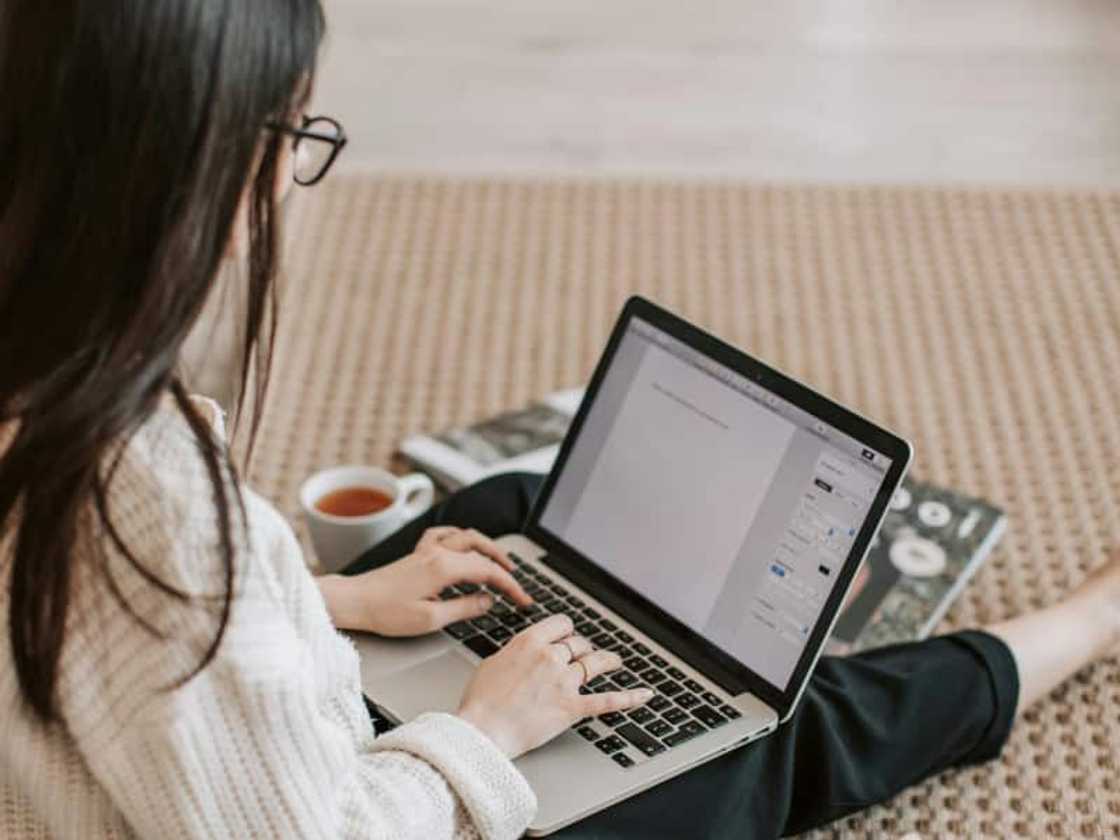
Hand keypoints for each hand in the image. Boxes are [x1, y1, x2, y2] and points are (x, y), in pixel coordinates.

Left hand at [317, 526, 532, 635]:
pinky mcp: (417, 554)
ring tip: (500, 561)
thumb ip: (464, 608)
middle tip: (517, 581)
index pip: (489, 571)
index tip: (523, 599)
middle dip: (504, 563)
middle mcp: (437, 553)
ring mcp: (427, 551)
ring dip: (487, 546)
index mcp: (444, 567)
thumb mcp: (431, 619)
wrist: (354, 601)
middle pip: (482, 549)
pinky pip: (444, 534)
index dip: (511, 585)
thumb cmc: (386, 612)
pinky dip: (460, 536)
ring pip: (466, 537)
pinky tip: (463, 543)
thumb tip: (487, 601)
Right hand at [456, 614, 653, 757]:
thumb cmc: (481, 701)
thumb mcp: (493, 662)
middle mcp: (550, 657)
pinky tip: (644, 695)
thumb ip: (516, 652)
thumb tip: (526, 651)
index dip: (567, 631)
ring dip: (607, 660)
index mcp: (529, 641)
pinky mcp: (572, 707)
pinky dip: (629, 698)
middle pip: (578, 643)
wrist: (482, 730)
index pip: (562, 624)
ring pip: (595, 663)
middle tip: (584, 655)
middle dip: (582, 649)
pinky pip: (607, 700)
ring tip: (615, 661)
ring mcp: (564, 682)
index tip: (567, 636)